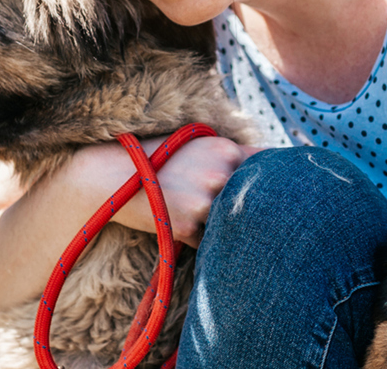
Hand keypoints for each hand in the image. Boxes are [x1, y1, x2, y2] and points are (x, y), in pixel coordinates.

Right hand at [68, 136, 258, 247]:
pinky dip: (201, 239)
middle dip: (247, 206)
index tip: (277, 188)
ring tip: (198, 215)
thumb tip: (264, 172)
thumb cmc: (153, 157)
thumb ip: (227, 157)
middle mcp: (220, 175)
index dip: (274, 178)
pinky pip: (209, 242)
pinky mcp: (186, 227)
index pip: (269, 167)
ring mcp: (204, 202)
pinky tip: (181, 225)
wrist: (109, 175)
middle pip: (254, 199)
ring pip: (233, 223)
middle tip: (229, 209)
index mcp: (225, 149)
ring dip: (224, 225)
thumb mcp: (194, 144)